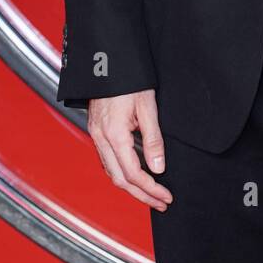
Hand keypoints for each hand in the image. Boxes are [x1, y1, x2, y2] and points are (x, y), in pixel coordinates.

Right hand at [88, 90, 172, 209]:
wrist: (107, 59)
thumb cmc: (128, 79)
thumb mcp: (147, 106)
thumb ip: (153, 139)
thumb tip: (158, 168)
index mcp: (114, 134)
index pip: (133, 174)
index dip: (151, 189)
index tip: (166, 196)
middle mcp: (101, 138)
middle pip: (120, 180)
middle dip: (142, 195)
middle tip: (162, 203)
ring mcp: (96, 135)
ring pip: (111, 172)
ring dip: (131, 187)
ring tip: (151, 194)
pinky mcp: (96, 130)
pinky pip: (106, 160)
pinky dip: (121, 173)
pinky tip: (134, 174)